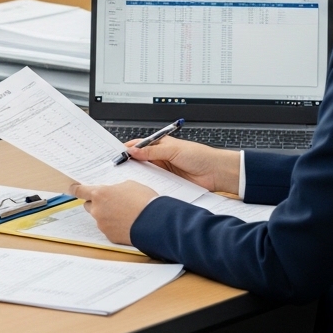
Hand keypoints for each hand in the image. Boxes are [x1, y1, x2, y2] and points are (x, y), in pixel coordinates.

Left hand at [69, 181, 158, 245]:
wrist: (154, 222)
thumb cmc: (144, 200)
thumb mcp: (129, 185)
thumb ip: (115, 188)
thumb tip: (112, 193)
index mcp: (100, 194)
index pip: (80, 191)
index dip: (76, 189)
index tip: (72, 189)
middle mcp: (97, 210)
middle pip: (89, 205)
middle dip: (97, 203)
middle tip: (112, 202)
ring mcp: (102, 224)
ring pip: (100, 218)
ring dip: (107, 215)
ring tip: (125, 213)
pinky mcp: (109, 236)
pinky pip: (108, 228)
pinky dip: (114, 226)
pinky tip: (127, 223)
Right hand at [125, 138, 240, 194]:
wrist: (216, 172)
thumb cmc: (200, 156)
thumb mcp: (173, 150)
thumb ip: (153, 151)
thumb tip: (134, 151)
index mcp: (161, 144)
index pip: (140, 145)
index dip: (128, 149)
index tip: (116, 154)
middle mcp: (161, 157)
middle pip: (140, 160)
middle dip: (130, 163)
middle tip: (118, 168)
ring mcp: (165, 170)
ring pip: (147, 172)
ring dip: (139, 175)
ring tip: (127, 178)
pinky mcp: (169, 182)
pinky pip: (155, 183)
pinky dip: (149, 185)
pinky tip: (143, 187)